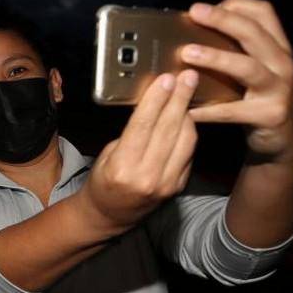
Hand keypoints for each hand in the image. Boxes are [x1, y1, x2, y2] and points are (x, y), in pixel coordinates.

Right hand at [79, 71, 199, 232]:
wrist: (110, 215)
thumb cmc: (103, 181)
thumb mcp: (107, 155)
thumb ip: (131, 134)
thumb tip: (154, 105)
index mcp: (122, 168)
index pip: (143, 126)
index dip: (157, 100)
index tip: (167, 78)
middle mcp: (147, 177)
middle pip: (168, 129)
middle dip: (179, 99)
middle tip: (188, 76)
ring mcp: (166, 184)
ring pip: (185, 139)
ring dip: (187, 113)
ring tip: (187, 93)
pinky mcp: (178, 186)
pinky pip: (188, 152)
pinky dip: (187, 132)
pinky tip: (184, 117)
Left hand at [181, 0, 292, 163]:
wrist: (284, 139)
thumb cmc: (259, 99)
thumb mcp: (256, 69)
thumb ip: (236, 51)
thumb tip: (191, 32)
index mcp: (277, 47)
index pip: (263, 13)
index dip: (234, 6)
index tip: (203, 8)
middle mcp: (282, 63)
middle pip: (254, 33)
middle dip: (223, 20)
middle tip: (195, 13)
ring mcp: (279, 89)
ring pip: (247, 67)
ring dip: (216, 58)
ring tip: (187, 53)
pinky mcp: (270, 115)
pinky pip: (233, 111)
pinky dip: (208, 110)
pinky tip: (187, 109)